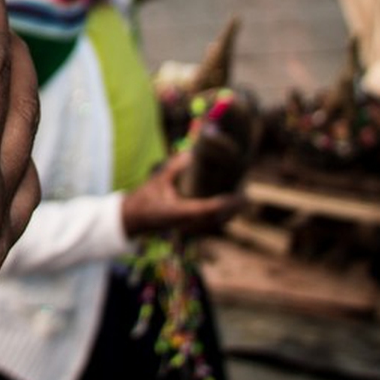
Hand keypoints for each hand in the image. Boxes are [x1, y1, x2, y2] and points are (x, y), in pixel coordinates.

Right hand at [120, 149, 243, 237]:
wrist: (133, 219)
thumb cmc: (144, 199)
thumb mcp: (158, 179)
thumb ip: (175, 166)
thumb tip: (192, 152)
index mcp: (179, 212)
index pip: (208, 209)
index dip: (225, 202)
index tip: (238, 194)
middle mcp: (187, 222)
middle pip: (217, 218)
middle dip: (233, 207)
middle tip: (245, 193)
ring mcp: (189, 227)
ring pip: (216, 223)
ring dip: (230, 212)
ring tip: (241, 198)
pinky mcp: (190, 227)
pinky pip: (211, 223)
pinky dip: (222, 215)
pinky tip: (229, 206)